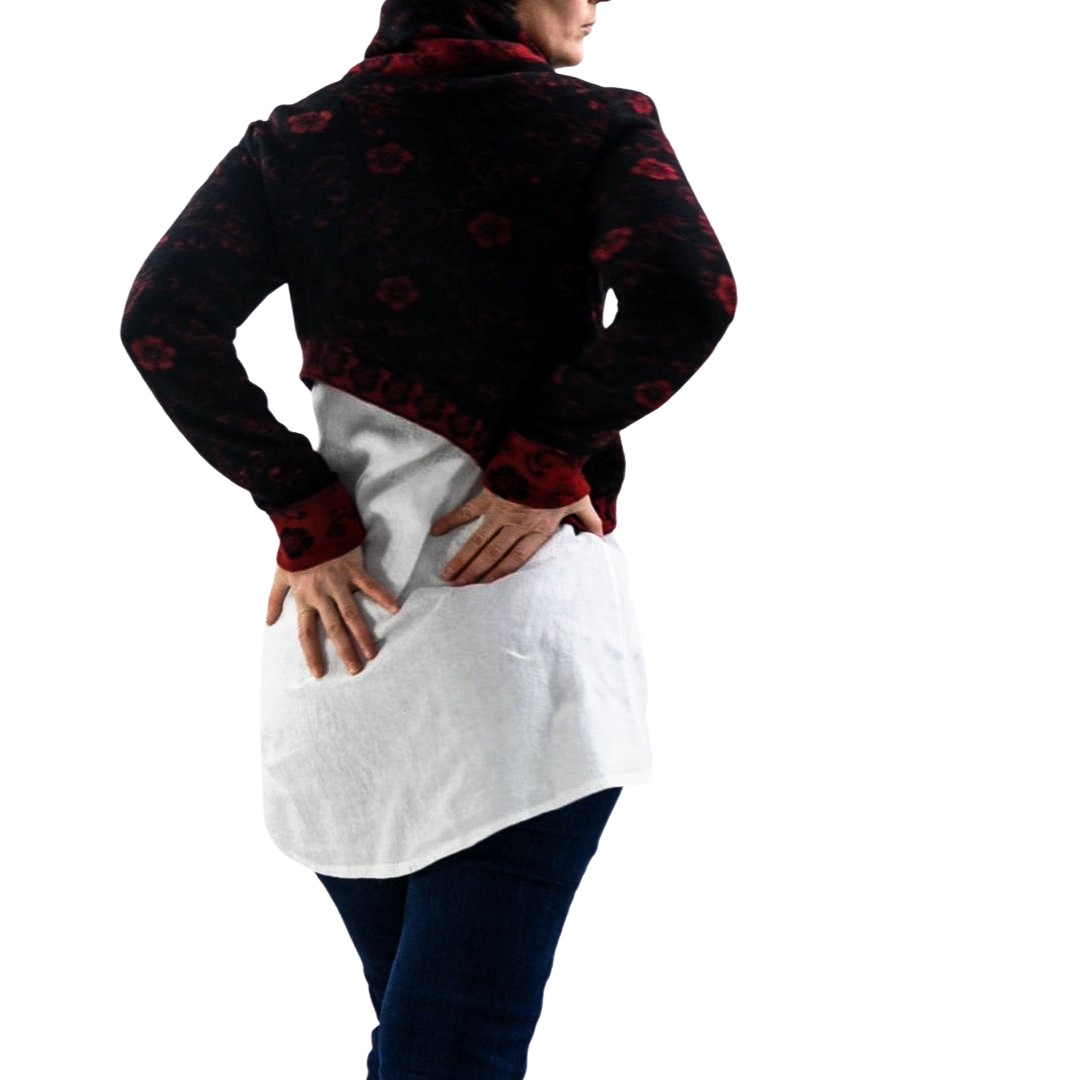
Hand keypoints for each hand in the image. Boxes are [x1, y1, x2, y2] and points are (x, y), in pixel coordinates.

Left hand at [265, 544, 400, 678]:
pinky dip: (382, 597)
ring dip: (363, 635)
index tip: (319, 674)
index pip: (307, 633)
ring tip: (372, 653)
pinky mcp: (353, 570)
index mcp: (304, 599)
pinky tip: (395, 609)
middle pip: (333, 629)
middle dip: (344, 651)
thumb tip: (268, 622)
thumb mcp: (280, 575)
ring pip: (352, 614)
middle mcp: (321, 595)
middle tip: (355, 670)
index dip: (312, 654)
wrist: (307, 523)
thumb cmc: (295, 551)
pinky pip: (370, 586)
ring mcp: (338, 583)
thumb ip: (274, 600)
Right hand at [431, 487, 603, 585]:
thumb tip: (601, 537)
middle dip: (475, 575)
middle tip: (458, 591)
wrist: (551, 448)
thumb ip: (590, 522)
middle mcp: (517, 525)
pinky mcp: (489, 495)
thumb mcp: (582, 501)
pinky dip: (451, 521)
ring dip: (462, 559)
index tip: (487, 590)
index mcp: (538, 530)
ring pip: (478, 541)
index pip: (517, 561)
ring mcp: (501, 511)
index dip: (500, 577)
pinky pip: (466, 511)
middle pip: (493, 556)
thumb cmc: (567, 476)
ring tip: (447, 575)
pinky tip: (436, 532)